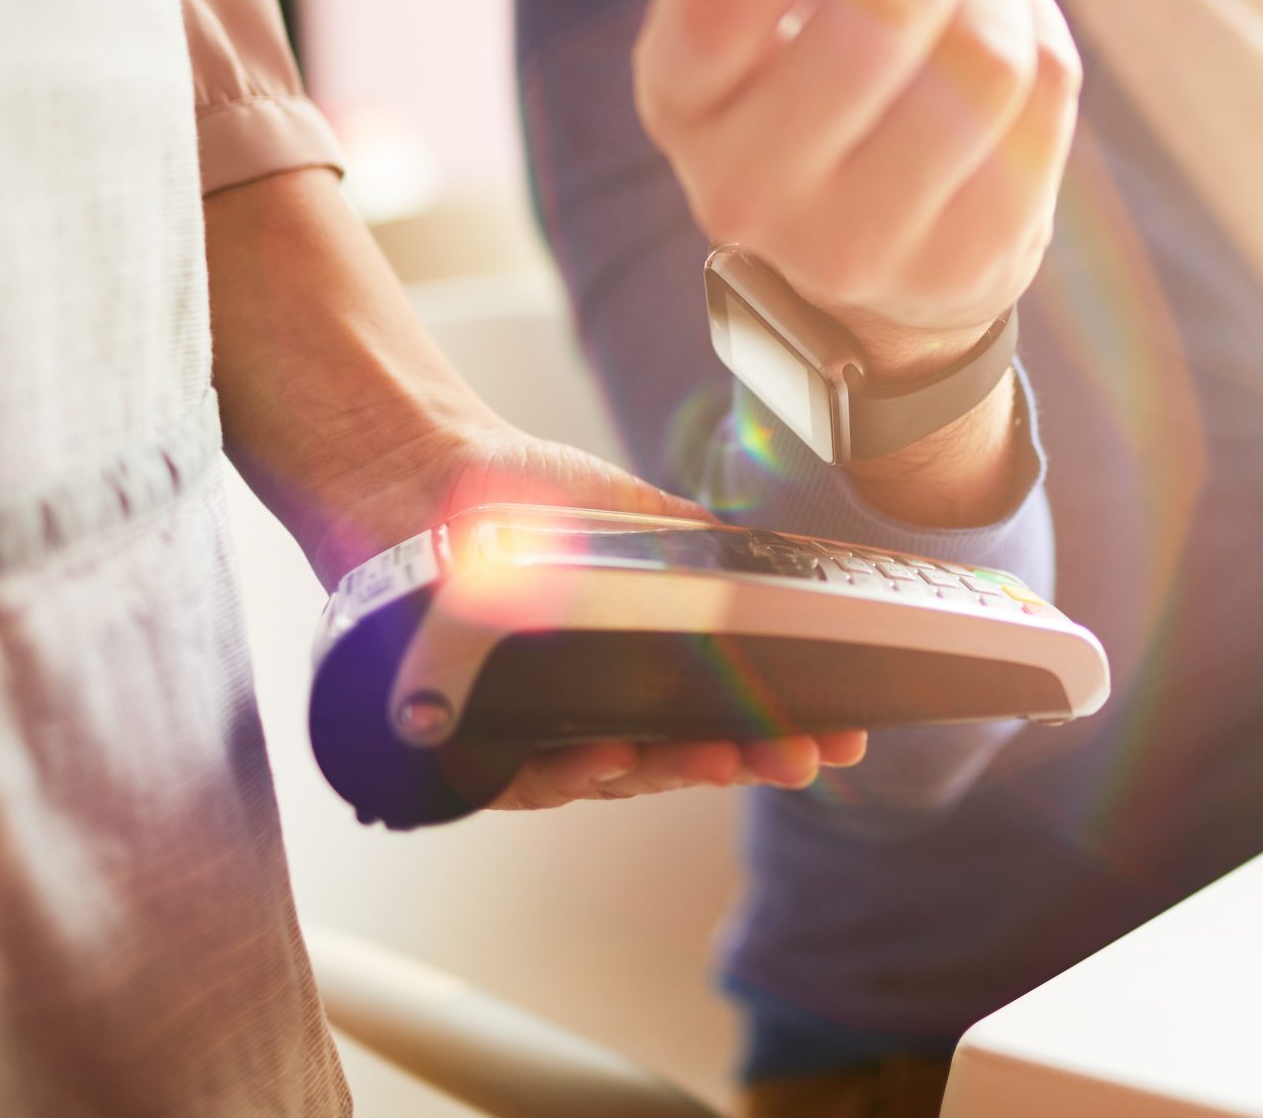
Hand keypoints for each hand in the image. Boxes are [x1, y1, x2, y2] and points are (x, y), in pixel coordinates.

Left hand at [307, 420, 870, 809]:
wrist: (423, 480)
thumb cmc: (522, 500)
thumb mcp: (639, 523)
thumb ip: (707, 556)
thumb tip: (790, 572)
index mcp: (643, 667)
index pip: (723, 713)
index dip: (781, 728)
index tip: (839, 733)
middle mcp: (597, 709)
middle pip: (686, 756)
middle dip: (754, 761)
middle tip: (803, 755)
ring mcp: (541, 734)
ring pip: (620, 776)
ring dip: (680, 772)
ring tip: (730, 759)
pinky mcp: (474, 750)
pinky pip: (528, 782)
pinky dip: (573, 774)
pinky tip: (609, 753)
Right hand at [635, 0, 1079, 381]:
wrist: (868, 233)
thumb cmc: (798, 42)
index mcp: (677, 94)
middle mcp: (747, 189)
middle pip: (882, 13)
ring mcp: (858, 244)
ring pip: (982, 59)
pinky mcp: (963, 262)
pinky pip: (1044, 91)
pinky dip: (1038, 23)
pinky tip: (1005, 28)